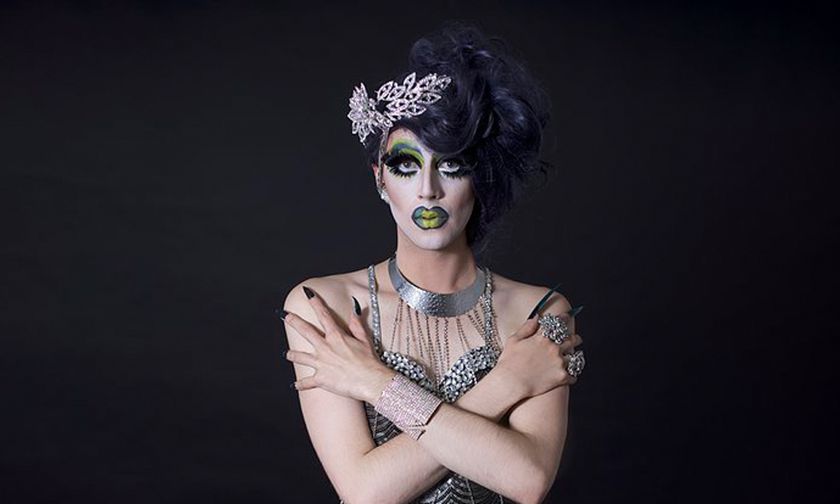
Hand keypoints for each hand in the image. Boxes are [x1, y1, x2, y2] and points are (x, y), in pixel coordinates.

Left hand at [283, 287, 395, 402]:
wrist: (370, 381)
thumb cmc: (369, 362)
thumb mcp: (364, 339)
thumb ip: (356, 323)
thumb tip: (355, 306)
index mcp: (336, 336)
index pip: (323, 315)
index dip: (315, 302)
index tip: (307, 293)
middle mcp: (325, 348)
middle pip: (305, 331)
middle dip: (293, 321)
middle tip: (284, 315)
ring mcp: (321, 363)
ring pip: (299, 357)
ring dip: (292, 354)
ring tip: (286, 353)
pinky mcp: (320, 379)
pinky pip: (306, 382)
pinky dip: (300, 384)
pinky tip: (295, 385)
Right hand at [496, 314, 582, 397]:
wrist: (511, 383)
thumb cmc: (509, 363)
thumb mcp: (514, 340)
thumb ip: (526, 328)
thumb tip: (536, 318)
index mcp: (542, 338)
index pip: (556, 323)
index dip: (564, 318)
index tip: (567, 316)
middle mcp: (554, 348)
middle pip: (571, 340)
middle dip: (575, 338)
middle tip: (576, 339)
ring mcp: (559, 363)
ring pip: (575, 357)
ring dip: (575, 357)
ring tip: (575, 358)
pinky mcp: (561, 377)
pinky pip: (573, 376)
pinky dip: (572, 376)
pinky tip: (570, 377)